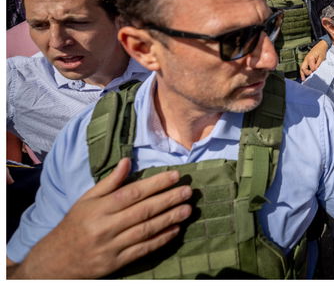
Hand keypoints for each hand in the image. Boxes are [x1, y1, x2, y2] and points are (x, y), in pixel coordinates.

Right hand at [13, 157, 191, 278]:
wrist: (54, 261)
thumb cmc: (74, 225)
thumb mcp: (85, 201)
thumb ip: (109, 182)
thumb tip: (127, 161)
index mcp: (98, 209)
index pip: (132, 193)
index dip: (155, 184)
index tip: (175, 176)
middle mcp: (105, 227)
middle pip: (143, 211)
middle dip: (168, 200)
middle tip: (188, 191)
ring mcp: (111, 246)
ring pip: (146, 230)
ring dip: (170, 219)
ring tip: (187, 209)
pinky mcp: (116, 263)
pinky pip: (143, 249)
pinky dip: (161, 240)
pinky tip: (175, 230)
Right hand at [299, 40, 327, 79]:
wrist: (321, 45)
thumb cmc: (322, 51)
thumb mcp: (322, 57)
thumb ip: (318, 64)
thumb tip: (315, 69)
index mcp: (310, 58)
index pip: (311, 67)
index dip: (314, 70)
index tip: (317, 72)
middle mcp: (306, 59)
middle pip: (303, 68)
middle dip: (305, 73)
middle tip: (306, 79)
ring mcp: (306, 59)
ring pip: (302, 67)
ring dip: (302, 73)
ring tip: (303, 79)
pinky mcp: (307, 60)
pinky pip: (304, 66)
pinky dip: (303, 70)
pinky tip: (304, 75)